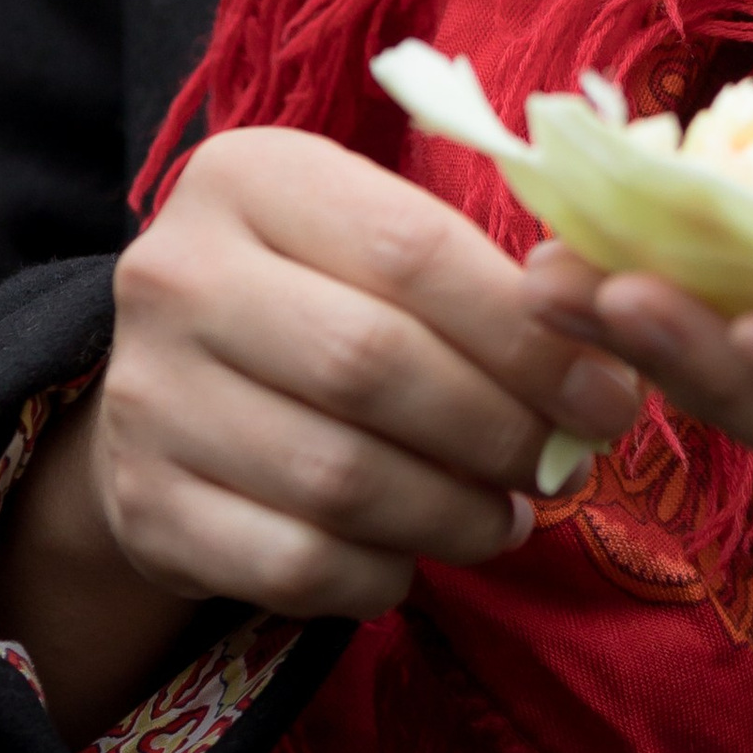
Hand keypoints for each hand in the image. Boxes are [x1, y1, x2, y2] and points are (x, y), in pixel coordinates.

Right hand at [0, 128, 641, 746]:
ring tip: (508, 515)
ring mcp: (146, 397)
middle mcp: (176, 276)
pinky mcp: (141, 509)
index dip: (528, 332)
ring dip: (452, 512)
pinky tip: (413, 558)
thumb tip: (606, 329)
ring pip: (338, 477)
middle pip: (374, 364)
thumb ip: (482, 273)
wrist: (165, 387)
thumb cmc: (315, 293)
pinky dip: (377, 574)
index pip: (413, 250)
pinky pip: (292, 563)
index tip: (611, 392)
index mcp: (250, 177)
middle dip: (498, 427)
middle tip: (566, 464)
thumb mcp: (374, 240)